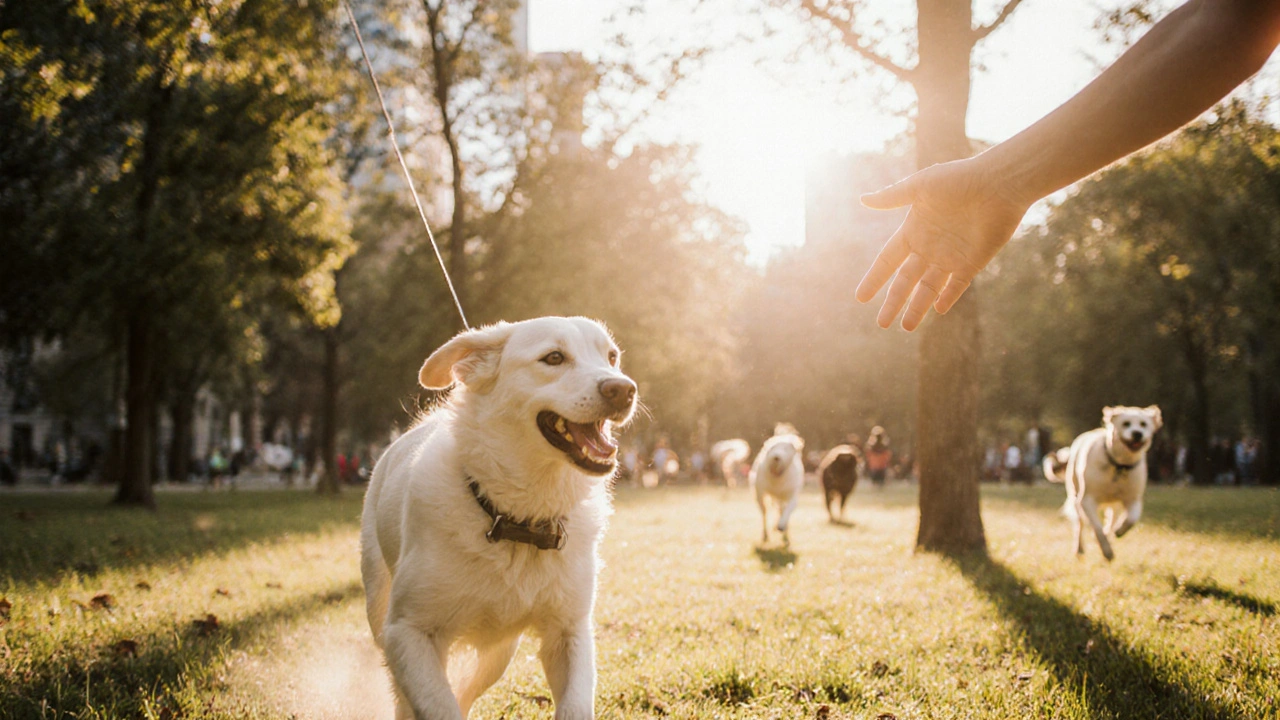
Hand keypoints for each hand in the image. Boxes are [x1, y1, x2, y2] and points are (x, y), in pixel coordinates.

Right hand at [856, 157, 1031, 330]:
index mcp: (913, 230)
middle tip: (881, 324)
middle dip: (893, 302)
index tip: (861, 298)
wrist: (999, 183)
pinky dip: (948, 297)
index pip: (887, 260)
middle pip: (905, 281)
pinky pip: (957, 285)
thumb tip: (863, 199)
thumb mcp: (920, 186)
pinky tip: (937, 309)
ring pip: (928, 288)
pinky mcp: (972, 262)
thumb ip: (892, 196)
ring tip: (906, 327)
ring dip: (917, 307)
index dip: (874, 279)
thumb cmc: (959, 179)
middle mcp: (929, 247)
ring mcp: (950, 256)